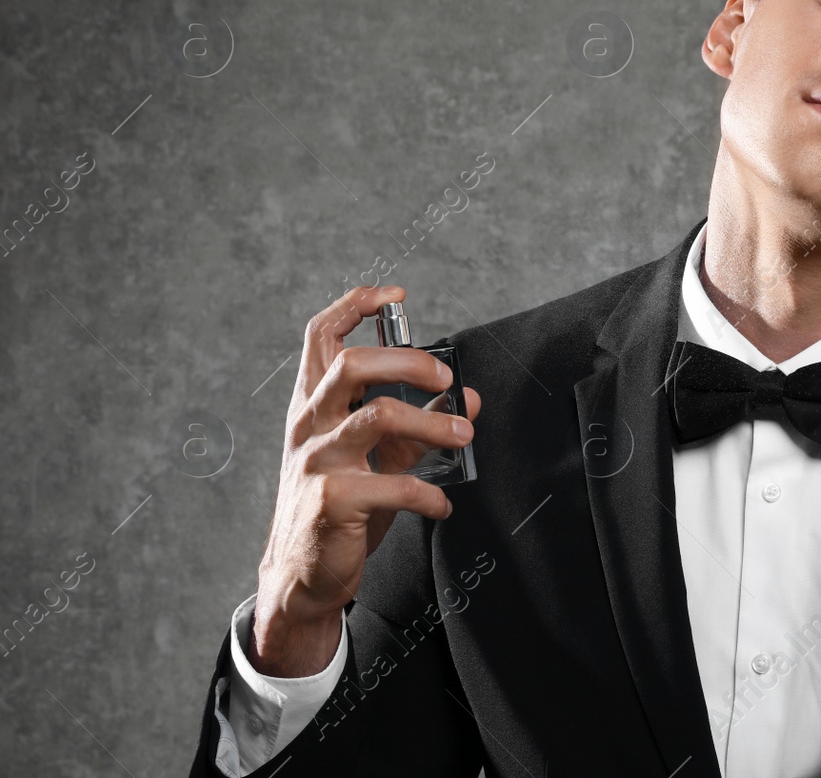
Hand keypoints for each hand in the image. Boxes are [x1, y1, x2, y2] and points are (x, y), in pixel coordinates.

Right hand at [249, 285, 480, 676]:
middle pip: (349, 365)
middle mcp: (310, 425)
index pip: (320, 337)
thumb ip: (420, 426)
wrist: (302, 574)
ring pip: (376, 417)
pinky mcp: (331, 501)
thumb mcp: (379, 458)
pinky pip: (392, 484)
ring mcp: (317, 462)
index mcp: (315, 405)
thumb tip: (469, 400)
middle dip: (407, 361)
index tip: (395, 295)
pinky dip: (429, 494)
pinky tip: (442, 505)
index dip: (354, 306)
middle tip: (445, 378)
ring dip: (431, 424)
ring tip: (463, 437)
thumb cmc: (339, 506)